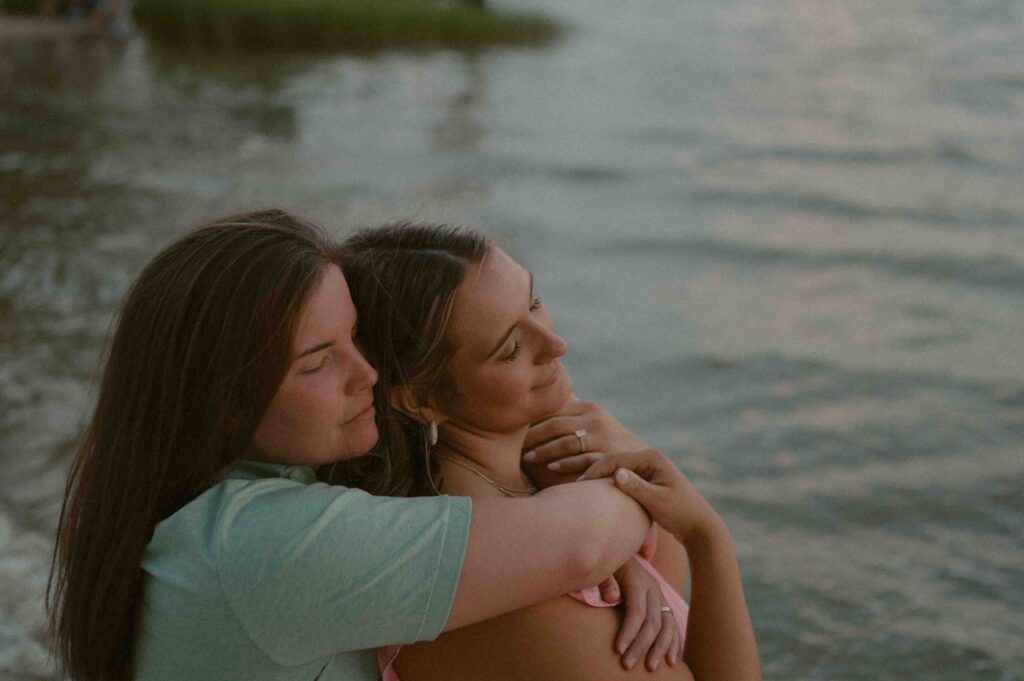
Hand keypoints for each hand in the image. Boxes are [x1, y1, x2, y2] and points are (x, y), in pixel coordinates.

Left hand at [522, 397, 647, 474]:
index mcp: (588, 408)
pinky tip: (551, 468)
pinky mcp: (609, 456)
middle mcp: (595, 419)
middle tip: (516, 447)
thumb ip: (569, 413)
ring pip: (567, 442)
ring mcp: (603, 437)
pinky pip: (583, 459)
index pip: (553, 410)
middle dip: (533, 437)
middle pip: (556, 425)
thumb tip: (538, 403)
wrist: (639, 460)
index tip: (514, 430)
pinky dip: (565, 464)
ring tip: (527, 458)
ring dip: (544, 451)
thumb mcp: (592, 421)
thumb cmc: (606, 441)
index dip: (532, 421)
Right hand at [577, 449, 721, 545]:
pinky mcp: (645, 481)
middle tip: (570, 485)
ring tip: (576, 489)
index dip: (594, 471)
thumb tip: (616, 474)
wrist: (700, 527)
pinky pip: (620, 479)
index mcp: (652, 457)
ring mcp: (647, 469)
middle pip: (612, 461)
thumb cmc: (681, 514)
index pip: (615, 459)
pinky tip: (593, 495)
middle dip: (591, 471)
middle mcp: (649, 458)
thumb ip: (637, 488)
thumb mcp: (658, 502)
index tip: (578, 486)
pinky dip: (606, 485)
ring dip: (596, 478)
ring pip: (614, 469)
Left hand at [612, 557, 681, 671]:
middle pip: (653, 622)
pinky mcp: (662, 602)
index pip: (637, 612)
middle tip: (627, 665)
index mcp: (637, 580)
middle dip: (641, 646)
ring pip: (667, 625)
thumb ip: (605, 581)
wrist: (617, 549)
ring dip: (660, 649)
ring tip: (650, 668)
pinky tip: (671, 660)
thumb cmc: (604, 564)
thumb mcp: (602, 568)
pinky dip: (673, 643)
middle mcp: (653, 588)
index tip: (617, 650)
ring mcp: (660, 596)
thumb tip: (611, 597)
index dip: (629, 632)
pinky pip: (672, 625)